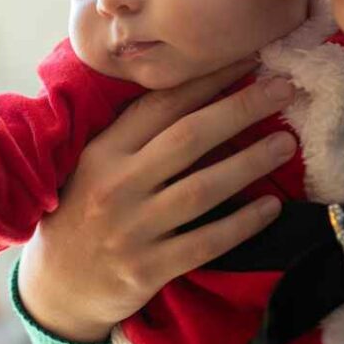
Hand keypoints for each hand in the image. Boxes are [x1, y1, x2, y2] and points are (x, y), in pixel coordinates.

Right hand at [16, 62, 296, 342]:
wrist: (57, 284)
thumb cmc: (82, 212)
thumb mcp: (93, 164)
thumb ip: (134, 135)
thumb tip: (199, 93)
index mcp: (103, 150)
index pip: (160, 104)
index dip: (207, 79)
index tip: (248, 59)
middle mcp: (116, 184)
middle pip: (188, 137)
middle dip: (240, 109)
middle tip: (283, 90)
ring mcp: (132, 228)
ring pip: (202, 189)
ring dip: (250, 163)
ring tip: (286, 144)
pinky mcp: (147, 269)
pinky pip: (205, 242)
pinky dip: (241, 224)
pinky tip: (271, 207)